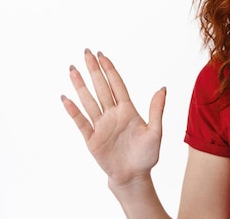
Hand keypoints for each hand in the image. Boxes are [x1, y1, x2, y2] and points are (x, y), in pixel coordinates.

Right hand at [61, 49, 165, 187]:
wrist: (134, 176)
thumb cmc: (146, 155)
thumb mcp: (155, 132)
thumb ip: (157, 110)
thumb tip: (162, 88)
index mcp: (128, 110)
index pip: (116, 85)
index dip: (109, 70)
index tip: (102, 55)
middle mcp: (112, 114)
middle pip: (101, 88)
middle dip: (94, 70)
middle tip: (86, 52)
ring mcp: (101, 125)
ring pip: (89, 100)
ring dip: (80, 85)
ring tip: (72, 70)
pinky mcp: (92, 139)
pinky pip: (81, 122)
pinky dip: (73, 110)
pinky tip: (66, 98)